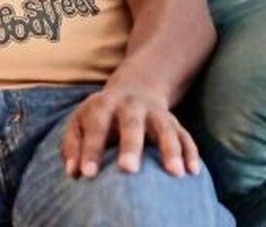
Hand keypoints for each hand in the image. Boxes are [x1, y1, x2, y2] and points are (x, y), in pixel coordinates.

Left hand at [61, 87, 199, 178]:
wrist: (134, 89)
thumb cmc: (100, 116)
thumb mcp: (80, 122)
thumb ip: (73, 145)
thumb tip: (72, 172)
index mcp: (104, 105)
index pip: (96, 127)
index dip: (91, 150)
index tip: (87, 174)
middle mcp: (131, 106)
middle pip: (132, 124)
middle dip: (130, 146)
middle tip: (128, 169)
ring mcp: (156, 113)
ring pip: (165, 129)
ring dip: (170, 150)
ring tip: (175, 173)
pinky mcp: (175, 123)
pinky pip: (186, 137)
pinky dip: (190, 153)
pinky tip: (193, 172)